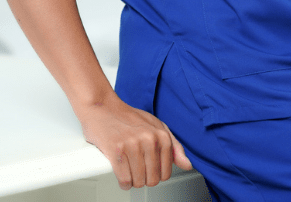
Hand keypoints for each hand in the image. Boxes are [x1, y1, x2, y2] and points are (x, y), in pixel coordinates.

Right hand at [77, 92, 192, 189]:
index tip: (149, 167)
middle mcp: (149, 139)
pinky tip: (121, 170)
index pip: (166, 172)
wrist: (103, 108)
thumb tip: (187, 164)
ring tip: (128, 166)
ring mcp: (133, 145)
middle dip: (144, 178)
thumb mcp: (156, 127)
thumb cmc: (129, 118)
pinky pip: (125, 180)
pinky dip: (123, 181)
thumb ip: (174, 147)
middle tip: (137, 166)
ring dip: (132, 179)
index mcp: (162, 135)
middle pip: (153, 179)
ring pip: (138, 182)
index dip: (156, 173)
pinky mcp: (117, 151)